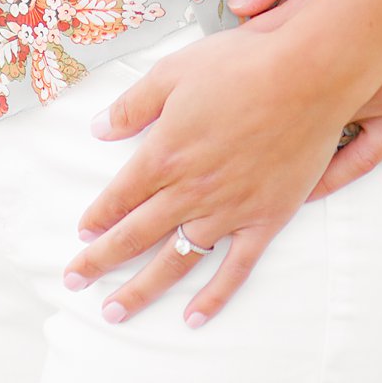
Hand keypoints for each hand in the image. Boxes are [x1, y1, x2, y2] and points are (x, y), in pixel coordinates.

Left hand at [63, 22, 353, 328]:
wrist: (307, 75)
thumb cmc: (241, 64)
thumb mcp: (174, 71)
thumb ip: (134, 105)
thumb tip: (98, 129)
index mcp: (165, 154)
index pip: (120, 196)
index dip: (99, 216)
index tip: (83, 233)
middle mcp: (190, 190)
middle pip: (136, 235)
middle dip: (101, 261)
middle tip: (74, 281)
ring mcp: (228, 210)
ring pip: (176, 260)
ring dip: (142, 288)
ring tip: (115, 312)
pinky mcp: (264, 219)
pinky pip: (234, 269)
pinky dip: (213, 298)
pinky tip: (193, 318)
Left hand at [229, 0, 381, 188]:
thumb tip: (241, 4)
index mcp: (321, 24)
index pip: (259, 53)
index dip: (227, 67)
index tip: (204, 78)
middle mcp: (343, 71)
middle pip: (278, 100)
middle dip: (243, 115)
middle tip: (212, 133)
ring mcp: (375, 98)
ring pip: (312, 137)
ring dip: (278, 152)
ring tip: (241, 169)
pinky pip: (360, 158)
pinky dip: (329, 177)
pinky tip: (303, 191)